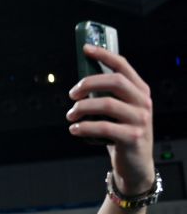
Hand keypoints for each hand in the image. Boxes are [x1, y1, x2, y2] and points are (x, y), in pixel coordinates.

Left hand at [67, 44, 154, 194]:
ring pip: (107, 104)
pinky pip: (104, 127)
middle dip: (88, 83)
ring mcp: (140, 120)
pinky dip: (84, 127)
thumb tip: (80, 82)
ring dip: (82, 108)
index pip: (123, 66)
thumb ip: (107, 96)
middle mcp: (143, 102)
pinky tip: (74, 128)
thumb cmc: (121, 134)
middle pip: (115, 82)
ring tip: (71, 115)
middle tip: (72, 94)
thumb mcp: (119, 111)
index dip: (104, 55)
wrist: (135, 164)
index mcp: (140, 91)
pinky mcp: (132, 137)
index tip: (86, 49)